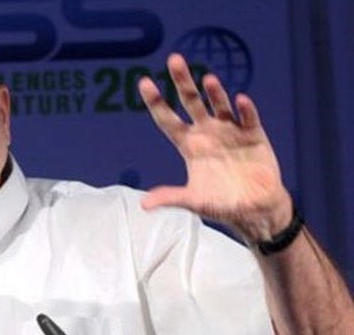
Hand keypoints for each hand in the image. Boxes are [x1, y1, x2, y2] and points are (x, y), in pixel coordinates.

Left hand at [138, 54, 292, 240]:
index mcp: (189, 145)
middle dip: (182, 82)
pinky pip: (248, 119)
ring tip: (208, 79)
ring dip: (214, 93)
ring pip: (219, 106)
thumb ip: (171, 197)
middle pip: (191, 102)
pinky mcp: (254, 136)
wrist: (256, 209)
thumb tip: (144, 205)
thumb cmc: (222, 204)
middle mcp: (207, 133)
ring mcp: (230, 131)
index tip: (144, 82)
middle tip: (174, 60)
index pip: (168, 119)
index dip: (156, 102)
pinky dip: (245, 110)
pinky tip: (240, 100)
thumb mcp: (194, 201)